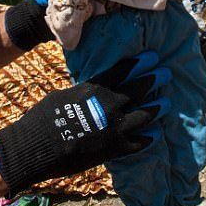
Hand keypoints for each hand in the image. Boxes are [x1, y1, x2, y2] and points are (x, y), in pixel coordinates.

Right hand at [0, 51, 170, 194]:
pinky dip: (147, 139)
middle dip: (153, 80)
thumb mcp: (63, 96)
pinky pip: (137, 143)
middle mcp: (109, 105)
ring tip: (167, 103)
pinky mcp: (114, 149)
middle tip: (165, 73)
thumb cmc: (44, 118)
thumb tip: (87, 91)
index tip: (151, 56)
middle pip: (138, 89)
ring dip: (157, 108)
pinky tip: (155, 135)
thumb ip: (82, 92)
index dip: (138, 63)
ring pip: (144, 115)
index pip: (121, 71)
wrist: (38, 146)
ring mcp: (114, 127)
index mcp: (95, 89)